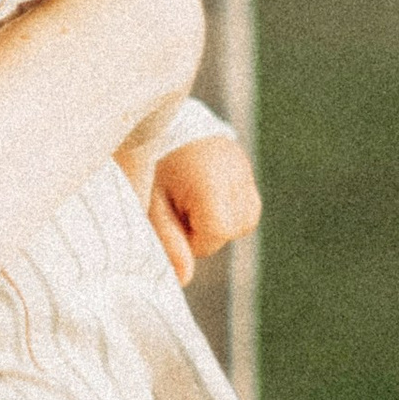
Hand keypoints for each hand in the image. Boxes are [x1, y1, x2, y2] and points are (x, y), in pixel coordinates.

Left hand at [146, 131, 261, 283]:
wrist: (163, 119)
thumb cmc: (152, 165)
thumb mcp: (152, 204)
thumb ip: (168, 241)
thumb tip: (183, 280)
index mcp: (212, 182)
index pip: (217, 233)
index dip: (193, 235)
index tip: (173, 216)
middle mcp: (238, 176)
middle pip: (231, 231)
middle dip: (204, 228)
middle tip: (177, 203)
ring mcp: (246, 171)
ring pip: (242, 222)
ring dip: (217, 219)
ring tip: (191, 196)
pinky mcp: (247, 169)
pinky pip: (246, 207)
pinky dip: (227, 208)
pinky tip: (205, 193)